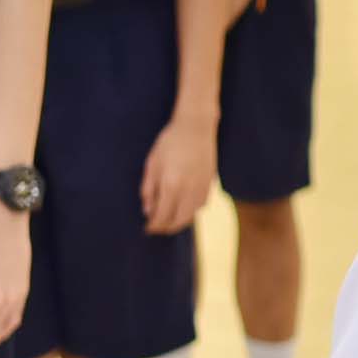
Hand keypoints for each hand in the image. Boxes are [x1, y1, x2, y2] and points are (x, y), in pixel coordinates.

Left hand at [141, 113, 218, 235]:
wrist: (196, 128)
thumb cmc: (170, 143)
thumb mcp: (152, 164)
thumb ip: (148, 189)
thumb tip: (147, 210)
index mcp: (171, 186)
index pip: (161, 216)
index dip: (153, 226)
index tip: (147, 229)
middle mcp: (188, 191)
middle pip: (177, 222)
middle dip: (165, 228)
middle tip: (156, 228)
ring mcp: (201, 189)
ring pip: (190, 216)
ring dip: (178, 222)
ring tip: (168, 220)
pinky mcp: (210, 186)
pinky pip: (199, 207)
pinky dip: (190, 212)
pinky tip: (182, 208)